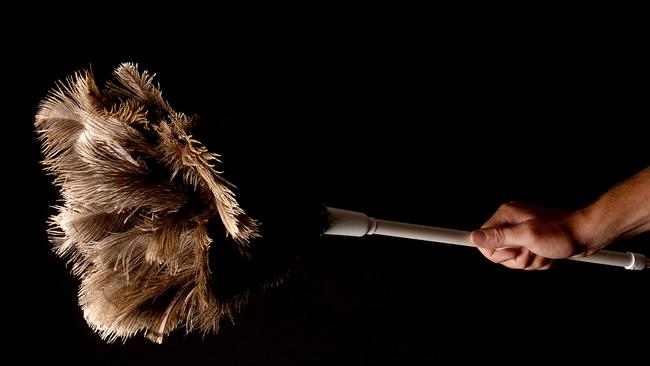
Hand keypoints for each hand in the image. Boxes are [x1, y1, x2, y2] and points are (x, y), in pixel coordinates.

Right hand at [470, 202, 590, 269]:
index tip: (515, 251)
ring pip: (513, 260)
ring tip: (543, 251)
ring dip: (531, 261)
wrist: (587, 234)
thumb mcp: (528, 236)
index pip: (483, 241)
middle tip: (533, 249)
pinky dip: (538, 262)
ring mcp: (521, 233)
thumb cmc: (561, 232)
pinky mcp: (531, 242)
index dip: (496, 253)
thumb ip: (499, 237)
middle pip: (498, 253)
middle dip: (518, 258)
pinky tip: (548, 253)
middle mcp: (511, 222)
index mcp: (506, 216)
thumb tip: (473, 237)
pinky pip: (525, 260)